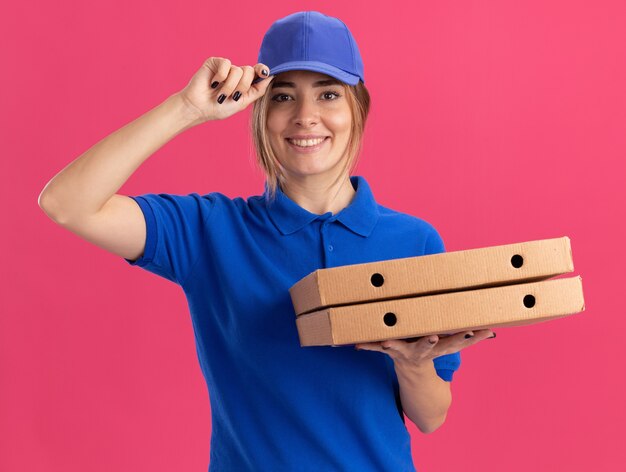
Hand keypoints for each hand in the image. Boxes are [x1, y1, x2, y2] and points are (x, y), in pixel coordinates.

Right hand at [177, 57, 274, 122]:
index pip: (258, 72)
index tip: (265, 72)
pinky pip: (226, 65)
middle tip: (232, 96)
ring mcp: (226, 68)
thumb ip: (257, 90)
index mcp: (244, 83)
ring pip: (238, 70)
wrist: (199, 108)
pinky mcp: (215, 62)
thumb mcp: (243, 102)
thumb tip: (270, 77)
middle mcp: (236, 74)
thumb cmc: (219, 108)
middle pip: (250, 71)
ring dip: (230, 86)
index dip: (263, 70)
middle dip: (242, 86)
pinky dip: (221, 77)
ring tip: (220, 95)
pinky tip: (213, 83)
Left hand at [354, 329, 495, 368]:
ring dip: (392, 345)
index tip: (479, 332)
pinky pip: (376, 349)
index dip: (466, 338)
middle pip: (428, 347)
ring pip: (398, 348)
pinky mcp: (390, 352)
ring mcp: (405, 353)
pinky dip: (366, 346)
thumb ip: (468, 339)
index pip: (456, 343)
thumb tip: (492, 331)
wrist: (416, 382)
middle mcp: (423, 352)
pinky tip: (355, 345)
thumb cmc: (432, 352)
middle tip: (432, 336)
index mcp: (439, 348)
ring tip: (386, 342)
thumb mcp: (449, 347)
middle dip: (428, 341)